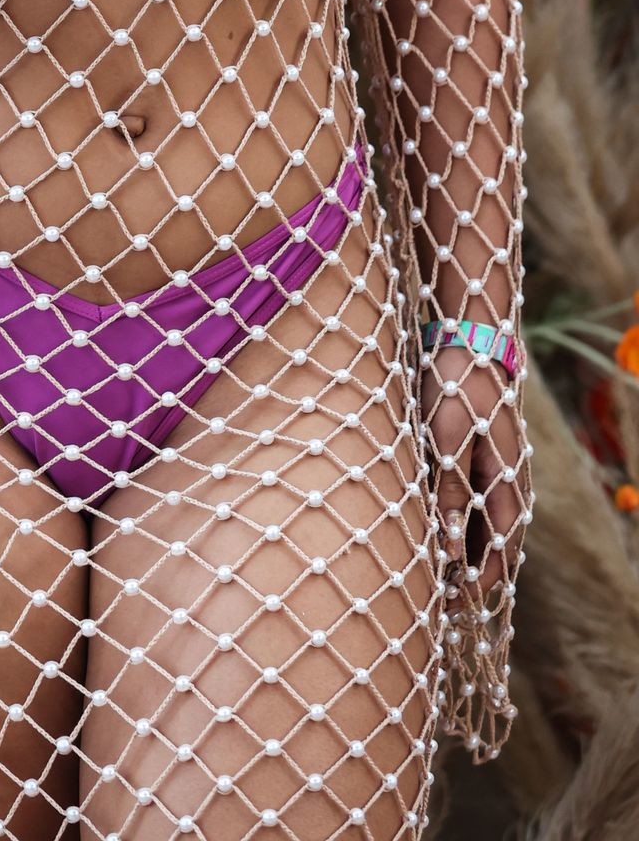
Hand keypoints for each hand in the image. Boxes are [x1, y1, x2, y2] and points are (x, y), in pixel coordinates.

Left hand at [418, 340, 530, 620]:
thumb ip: (451, 492)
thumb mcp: (447, 441)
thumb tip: (449, 545)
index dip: (476, 583)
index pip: (499, 554)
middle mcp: (510, 486)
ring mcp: (500, 473)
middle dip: (469, 574)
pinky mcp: (485, 460)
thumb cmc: (457, 388)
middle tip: (437, 600)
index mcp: (508, 487)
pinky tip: (438, 534)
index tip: (450, 604)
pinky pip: (478, 506)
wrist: (469, 340)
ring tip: (433, 575)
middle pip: (495, 546)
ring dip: (465, 552)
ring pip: (486, 528)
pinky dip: (463, 526)